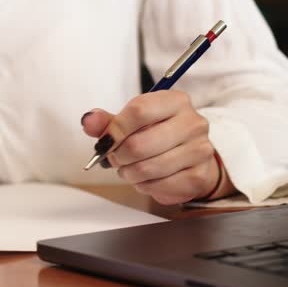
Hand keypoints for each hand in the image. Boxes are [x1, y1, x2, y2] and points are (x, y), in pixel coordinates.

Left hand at [81, 90, 233, 204]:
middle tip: (115, 159)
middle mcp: (193, 123)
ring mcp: (199, 150)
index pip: (139, 111)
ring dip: (129, 173)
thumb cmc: (157, 136)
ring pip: (147, 168)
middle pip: (139, 144)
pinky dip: (144, 185)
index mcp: (176, 101)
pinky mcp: (198, 176)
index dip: (115, 130)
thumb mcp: (132, 123)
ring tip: (129, 169)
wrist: (189, 160)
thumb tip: (88, 120)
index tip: (105, 141)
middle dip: (118, 156)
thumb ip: (108, 122)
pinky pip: (158, 186)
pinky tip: (147, 179)